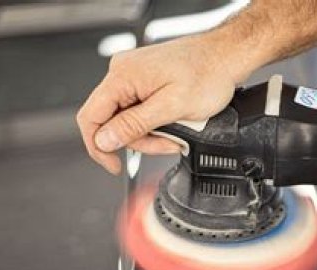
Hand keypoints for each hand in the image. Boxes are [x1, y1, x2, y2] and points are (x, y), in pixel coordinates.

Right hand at [76, 34, 242, 174]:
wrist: (226, 56)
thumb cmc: (207, 74)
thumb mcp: (171, 107)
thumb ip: (134, 125)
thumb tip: (103, 140)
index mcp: (123, 76)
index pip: (90, 117)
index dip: (98, 147)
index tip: (113, 165)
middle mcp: (122, 72)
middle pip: (111, 122)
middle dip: (139, 140)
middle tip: (166, 143)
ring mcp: (133, 75)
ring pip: (127, 119)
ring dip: (151, 134)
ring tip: (176, 131)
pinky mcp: (144, 80)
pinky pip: (138, 110)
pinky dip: (155, 123)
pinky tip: (173, 122)